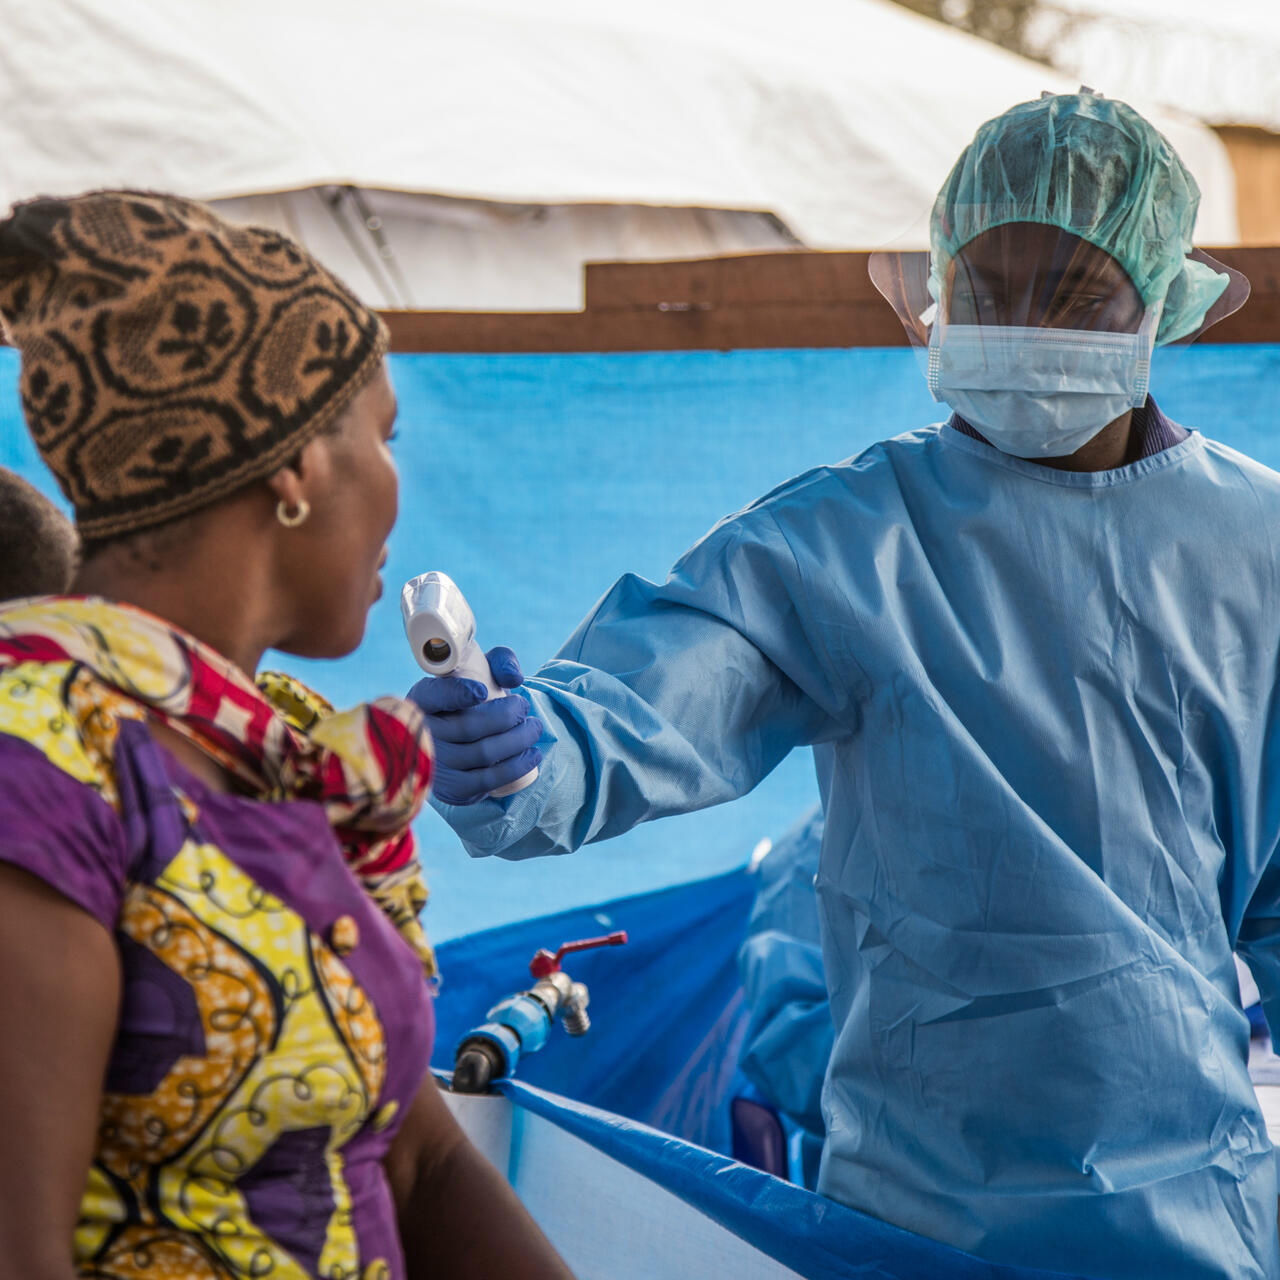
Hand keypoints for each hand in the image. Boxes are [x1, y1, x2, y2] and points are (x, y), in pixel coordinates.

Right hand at [407, 648, 542, 805]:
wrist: (462, 741)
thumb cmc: (473, 699)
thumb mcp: (482, 669)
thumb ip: (500, 661)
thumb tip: (514, 679)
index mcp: (423, 699)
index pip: (434, 695)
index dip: (457, 694)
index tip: (482, 691)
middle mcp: (423, 733)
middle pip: (468, 727)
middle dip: (507, 716)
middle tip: (524, 706)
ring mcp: (437, 764)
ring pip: (483, 753)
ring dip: (518, 740)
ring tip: (534, 727)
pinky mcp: (453, 789)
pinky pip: (488, 780)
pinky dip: (516, 766)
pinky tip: (532, 754)